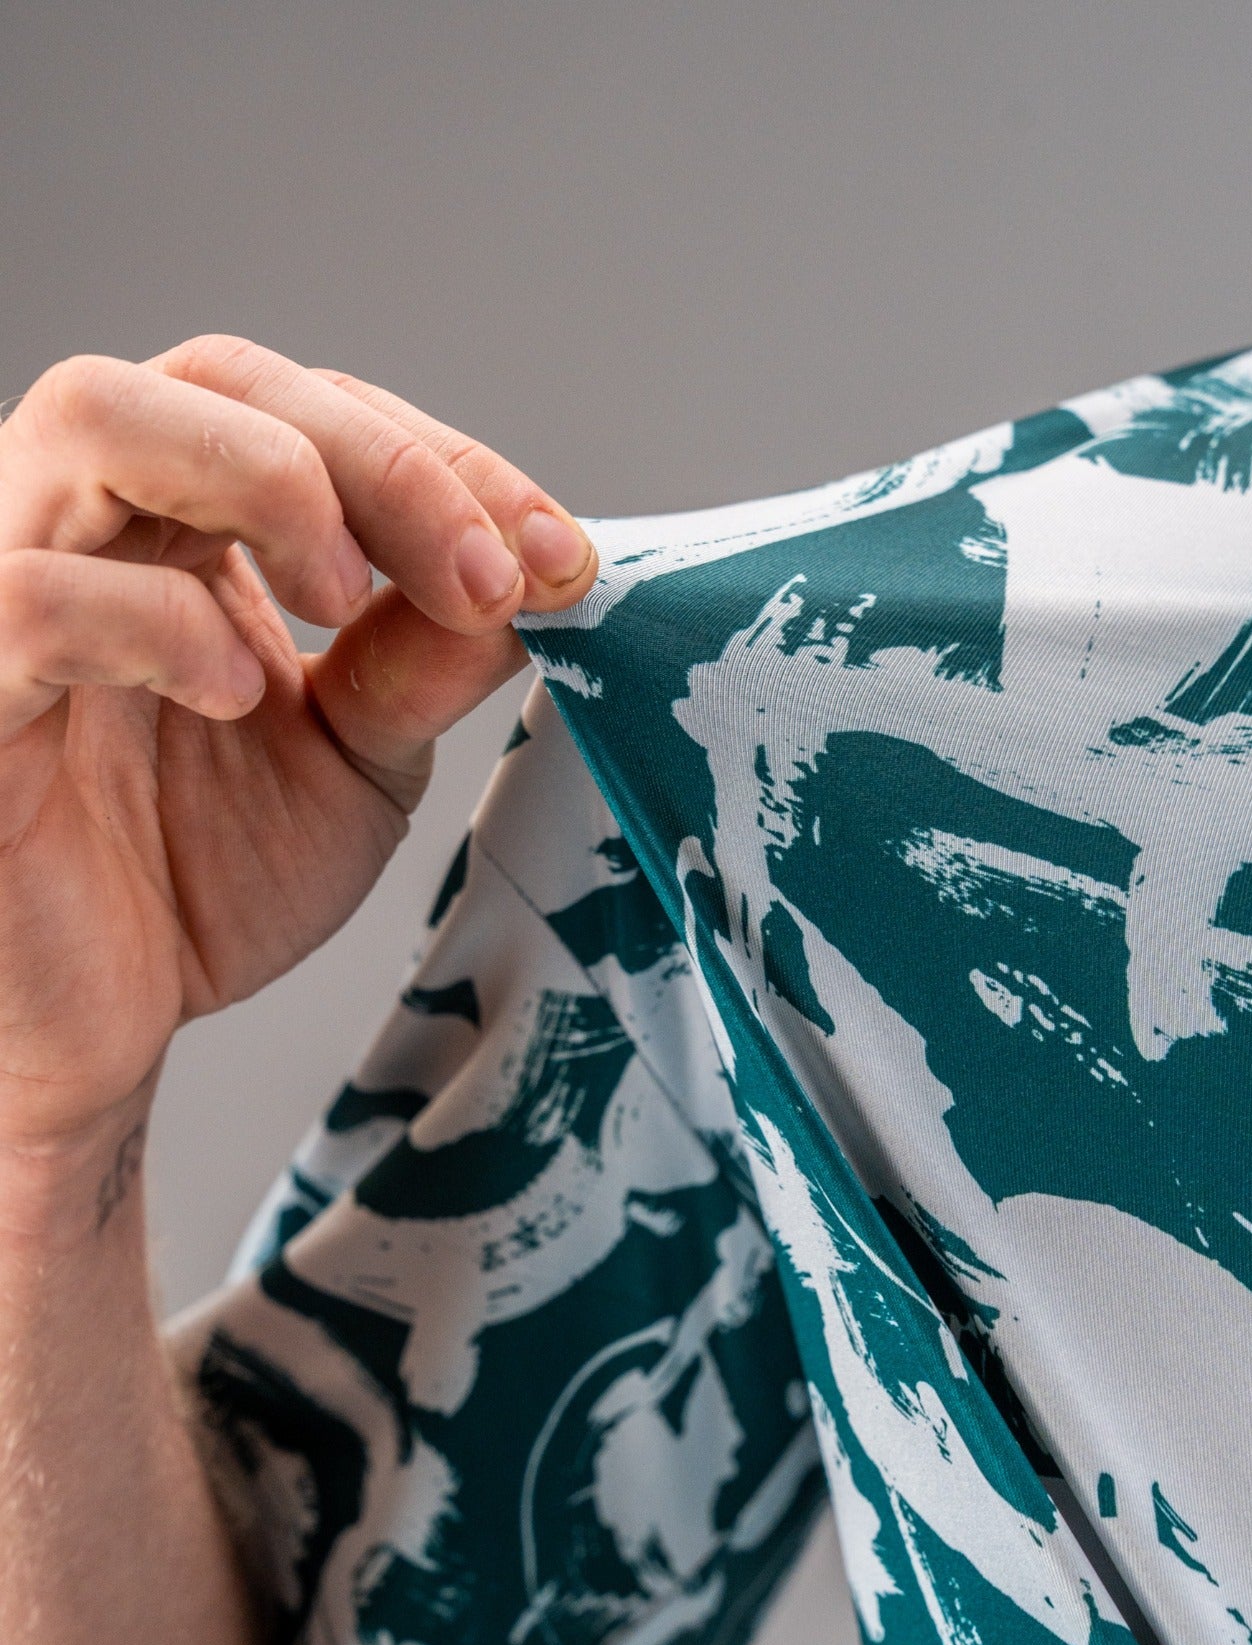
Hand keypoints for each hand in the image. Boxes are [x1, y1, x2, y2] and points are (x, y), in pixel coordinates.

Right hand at [0, 334, 596, 1176]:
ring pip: (98, 414)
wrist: (103, 1024)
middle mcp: (86, 521)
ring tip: (346, 602)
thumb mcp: (355, 761)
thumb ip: (421, 659)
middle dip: (382, 461)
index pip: (312, 412)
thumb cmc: (201, 881)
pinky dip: (155, 622)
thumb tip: (536, 572)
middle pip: (218, 375)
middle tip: (485, 577)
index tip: (558, 557)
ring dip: (269, 482)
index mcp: (183, 524)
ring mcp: (2, 583)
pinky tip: (236, 690)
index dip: (445, 462)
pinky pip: (30, 596)